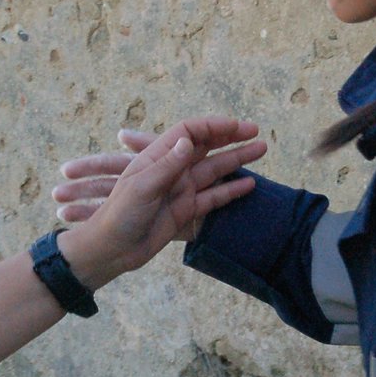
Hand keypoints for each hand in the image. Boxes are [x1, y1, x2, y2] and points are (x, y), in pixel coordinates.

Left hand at [60, 119, 264, 286]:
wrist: (113, 250)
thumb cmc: (120, 215)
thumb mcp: (142, 188)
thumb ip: (166, 166)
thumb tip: (188, 141)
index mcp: (157, 157)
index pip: (189, 132)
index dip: (212, 126)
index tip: (236, 126)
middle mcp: (172, 169)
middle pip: (206, 146)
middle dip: (230, 137)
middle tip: (256, 132)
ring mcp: (181, 189)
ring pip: (215, 169)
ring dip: (237, 159)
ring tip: (262, 149)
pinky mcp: (187, 210)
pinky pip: (213, 197)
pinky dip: (231, 190)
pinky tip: (250, 184)